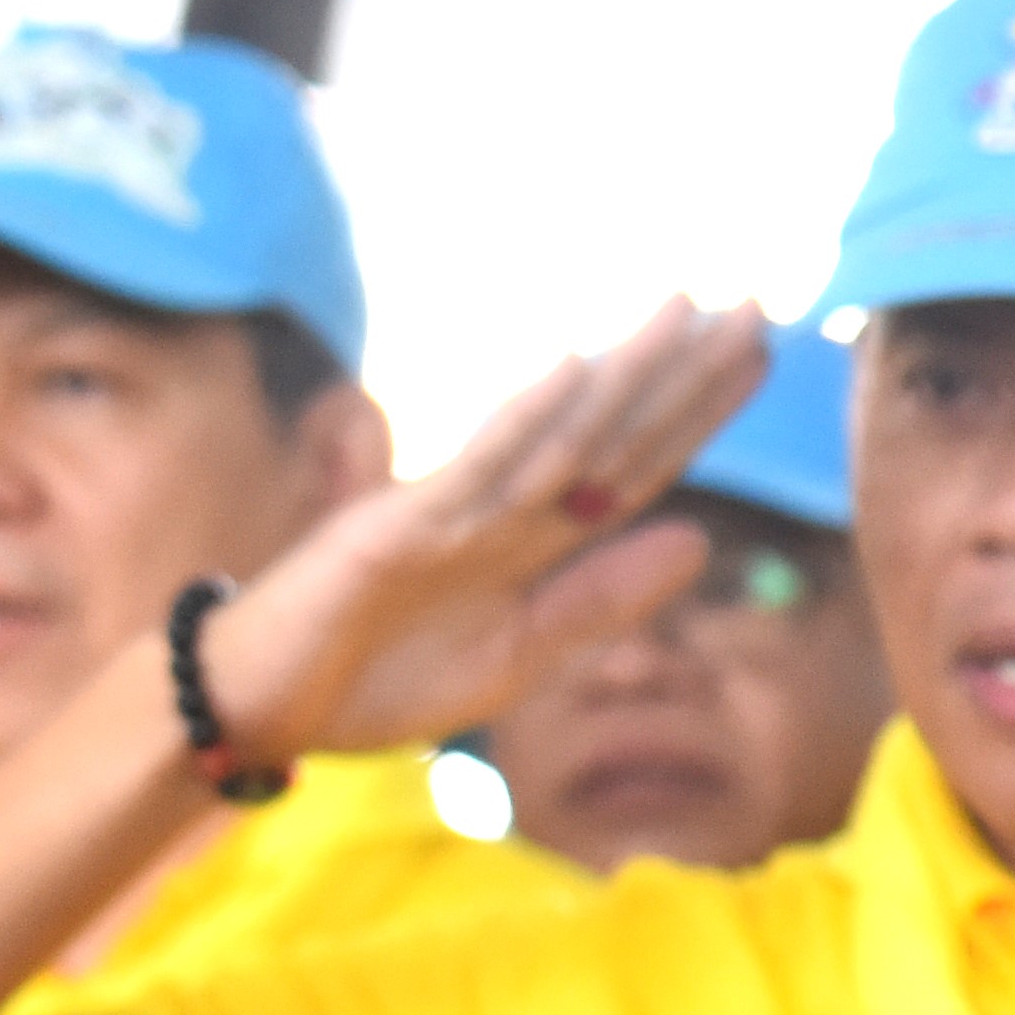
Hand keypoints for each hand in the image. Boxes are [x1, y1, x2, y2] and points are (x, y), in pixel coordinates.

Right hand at [196, 301, 766, 767]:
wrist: (257, 709)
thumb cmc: (370, 684)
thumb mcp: (512, 657)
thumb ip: (597, 602)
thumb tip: (699, 538)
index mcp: (526, 544)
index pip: (629, 467)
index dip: (695, 412)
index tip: (757, 355)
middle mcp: (495, 511)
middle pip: (606, 435)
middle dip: (681, 373)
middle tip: (755, 304)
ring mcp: (444, 513)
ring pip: (555, 438)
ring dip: (622, 375)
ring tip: (685, 310)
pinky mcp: (391, 529)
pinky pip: (472, 470)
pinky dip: (522, 420)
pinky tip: (572, 367)